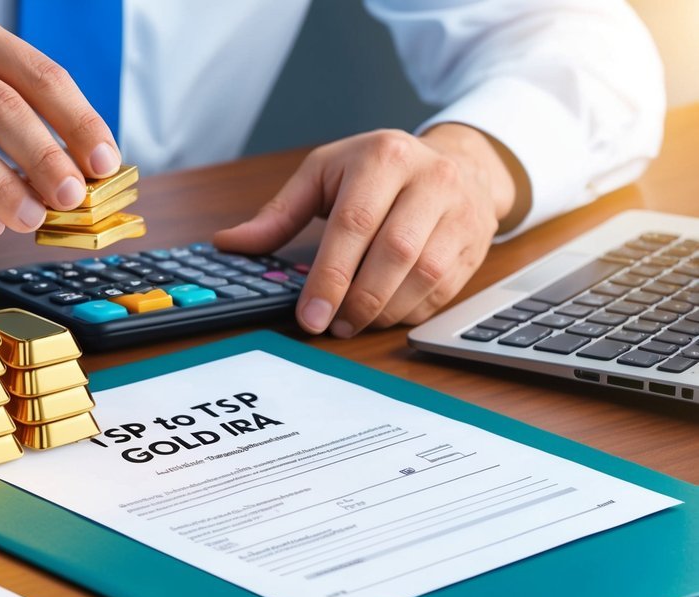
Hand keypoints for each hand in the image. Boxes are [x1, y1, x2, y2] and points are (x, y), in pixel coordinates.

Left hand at [214, 125, 526, 335]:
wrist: (461, 162)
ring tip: (352, 322)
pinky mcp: (477, 242)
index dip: (329, 277)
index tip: (309, 315)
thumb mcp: (325, 173)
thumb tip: (232, 243)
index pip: (353, 225)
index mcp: (384, 157)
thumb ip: (279, 212)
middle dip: (357, 300)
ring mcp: (460, 210)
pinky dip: (410, 311)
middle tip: (329, 325)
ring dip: (383, 310)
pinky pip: (444, 290)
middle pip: (393, 253)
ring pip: (424, 275)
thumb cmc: (380, 169)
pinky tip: (384, 314)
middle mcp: (430, 179)